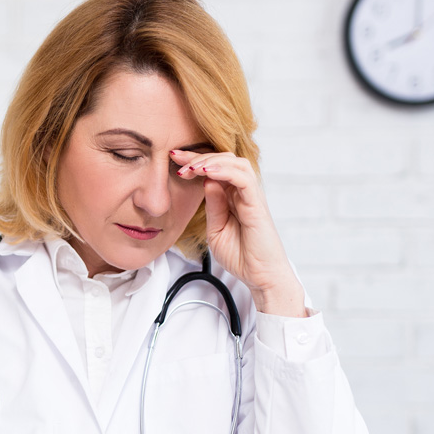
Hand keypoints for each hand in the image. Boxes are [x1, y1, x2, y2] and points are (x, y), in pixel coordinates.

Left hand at [171, 150, 306, 317]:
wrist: (260, 277)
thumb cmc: (241, 256)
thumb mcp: (216, 229)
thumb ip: (213, 205)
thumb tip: (206, 181)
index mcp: (232, 197)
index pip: (214, 169)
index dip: (194, 161)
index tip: (173, 158)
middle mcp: (243, 193)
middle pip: (224, 160)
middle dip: (198, 155)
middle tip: (177, 158)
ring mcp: (251, 197)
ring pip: (236, 163)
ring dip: (211, 161)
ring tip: (192, 166)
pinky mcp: (257, 205)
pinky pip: (244, 179)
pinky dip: (225, 171)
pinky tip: (207, 173)